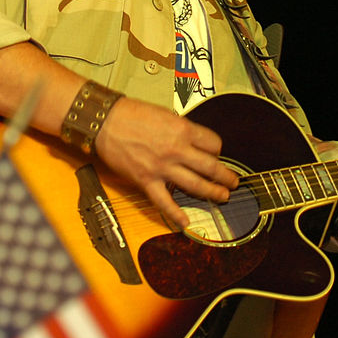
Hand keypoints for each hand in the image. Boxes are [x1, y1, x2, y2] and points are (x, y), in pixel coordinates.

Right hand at [94, 98, 238, 227]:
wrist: (105, 121)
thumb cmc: (132, 114)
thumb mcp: (166, 114)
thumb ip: (182, 130)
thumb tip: (194, 142)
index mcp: (183, 130)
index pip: (213, 144)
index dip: (218, 149)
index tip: (216, 153)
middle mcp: (177, 150)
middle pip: (211, 166)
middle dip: (226, 176)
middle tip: (233, 181)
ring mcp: (162, 168)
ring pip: (196, 185)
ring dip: (213, 193)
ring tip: (223, 196)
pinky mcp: (147, 181)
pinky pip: (165, 202)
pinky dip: (176, 214)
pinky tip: (186, 222)